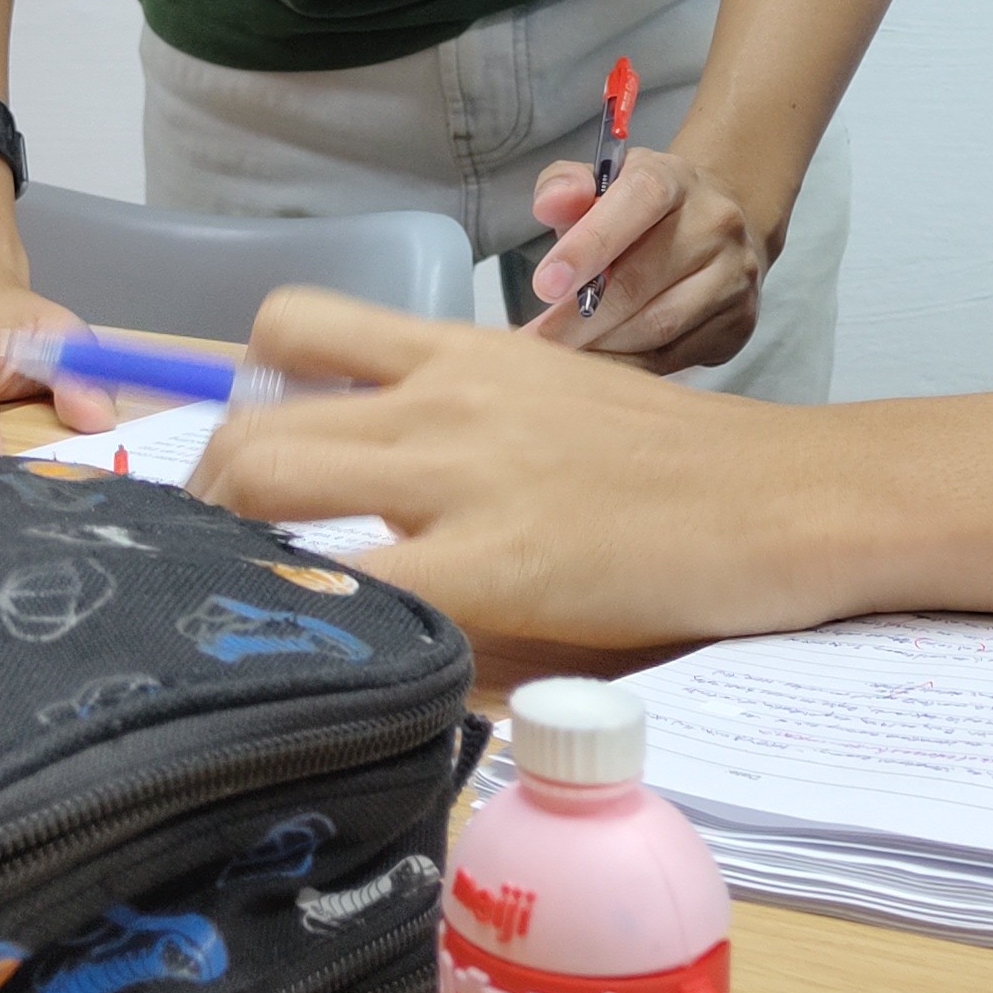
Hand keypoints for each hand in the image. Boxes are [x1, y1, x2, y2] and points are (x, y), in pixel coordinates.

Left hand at [189, 286, 831, 642]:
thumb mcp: (556, 401)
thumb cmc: (683, 462)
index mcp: (460, 351)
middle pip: (251, 431)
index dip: (240, 399)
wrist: (786, 494)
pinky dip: (325, 630)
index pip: (294, 328)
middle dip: (206, 507)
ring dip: (232, 560)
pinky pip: (361, 593)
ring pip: (268, 495)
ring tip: (258, 618)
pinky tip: (336, 664)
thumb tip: (376, 484)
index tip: (240, 469)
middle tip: (220, 570)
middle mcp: (443, 400)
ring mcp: (464, 480)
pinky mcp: (499, 568)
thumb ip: (463, 426)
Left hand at [519, 143, 774, 371]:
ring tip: (559, 357)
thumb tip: (550, 205)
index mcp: (674, 179)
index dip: (589, 245)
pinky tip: (597, 367)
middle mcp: (714, 223)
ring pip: (660, 326)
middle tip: (534, 341)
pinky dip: (628, 367)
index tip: (544, 286)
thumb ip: (565, 186)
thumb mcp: (600, 183)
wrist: (716, 229)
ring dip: (601, 348)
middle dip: (579, 318)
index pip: (638, 202)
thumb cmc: (639, 213)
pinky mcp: (740, 322)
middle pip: (642, 280)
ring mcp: (734, 275)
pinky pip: (675, 356)